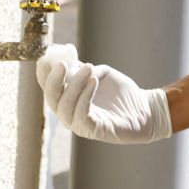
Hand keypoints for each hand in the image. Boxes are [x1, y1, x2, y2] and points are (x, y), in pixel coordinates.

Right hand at [36, 44, 172, 144]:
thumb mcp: (101, 74)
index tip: (45, 59)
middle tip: (62, 63)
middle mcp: (69, 113)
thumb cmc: (121, 93)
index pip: (50, 88)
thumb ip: (85, 69)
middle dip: (55, 80)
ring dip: (75, 84)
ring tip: (88, 68)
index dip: (44, 75)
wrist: (144, 109)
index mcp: (68, 99)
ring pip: (66, 106)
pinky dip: (85, 96)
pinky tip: (94, 81)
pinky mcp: (93, 130)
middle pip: (52, 98)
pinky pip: (82, 114)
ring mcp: (79, 124)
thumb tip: (69, 60)